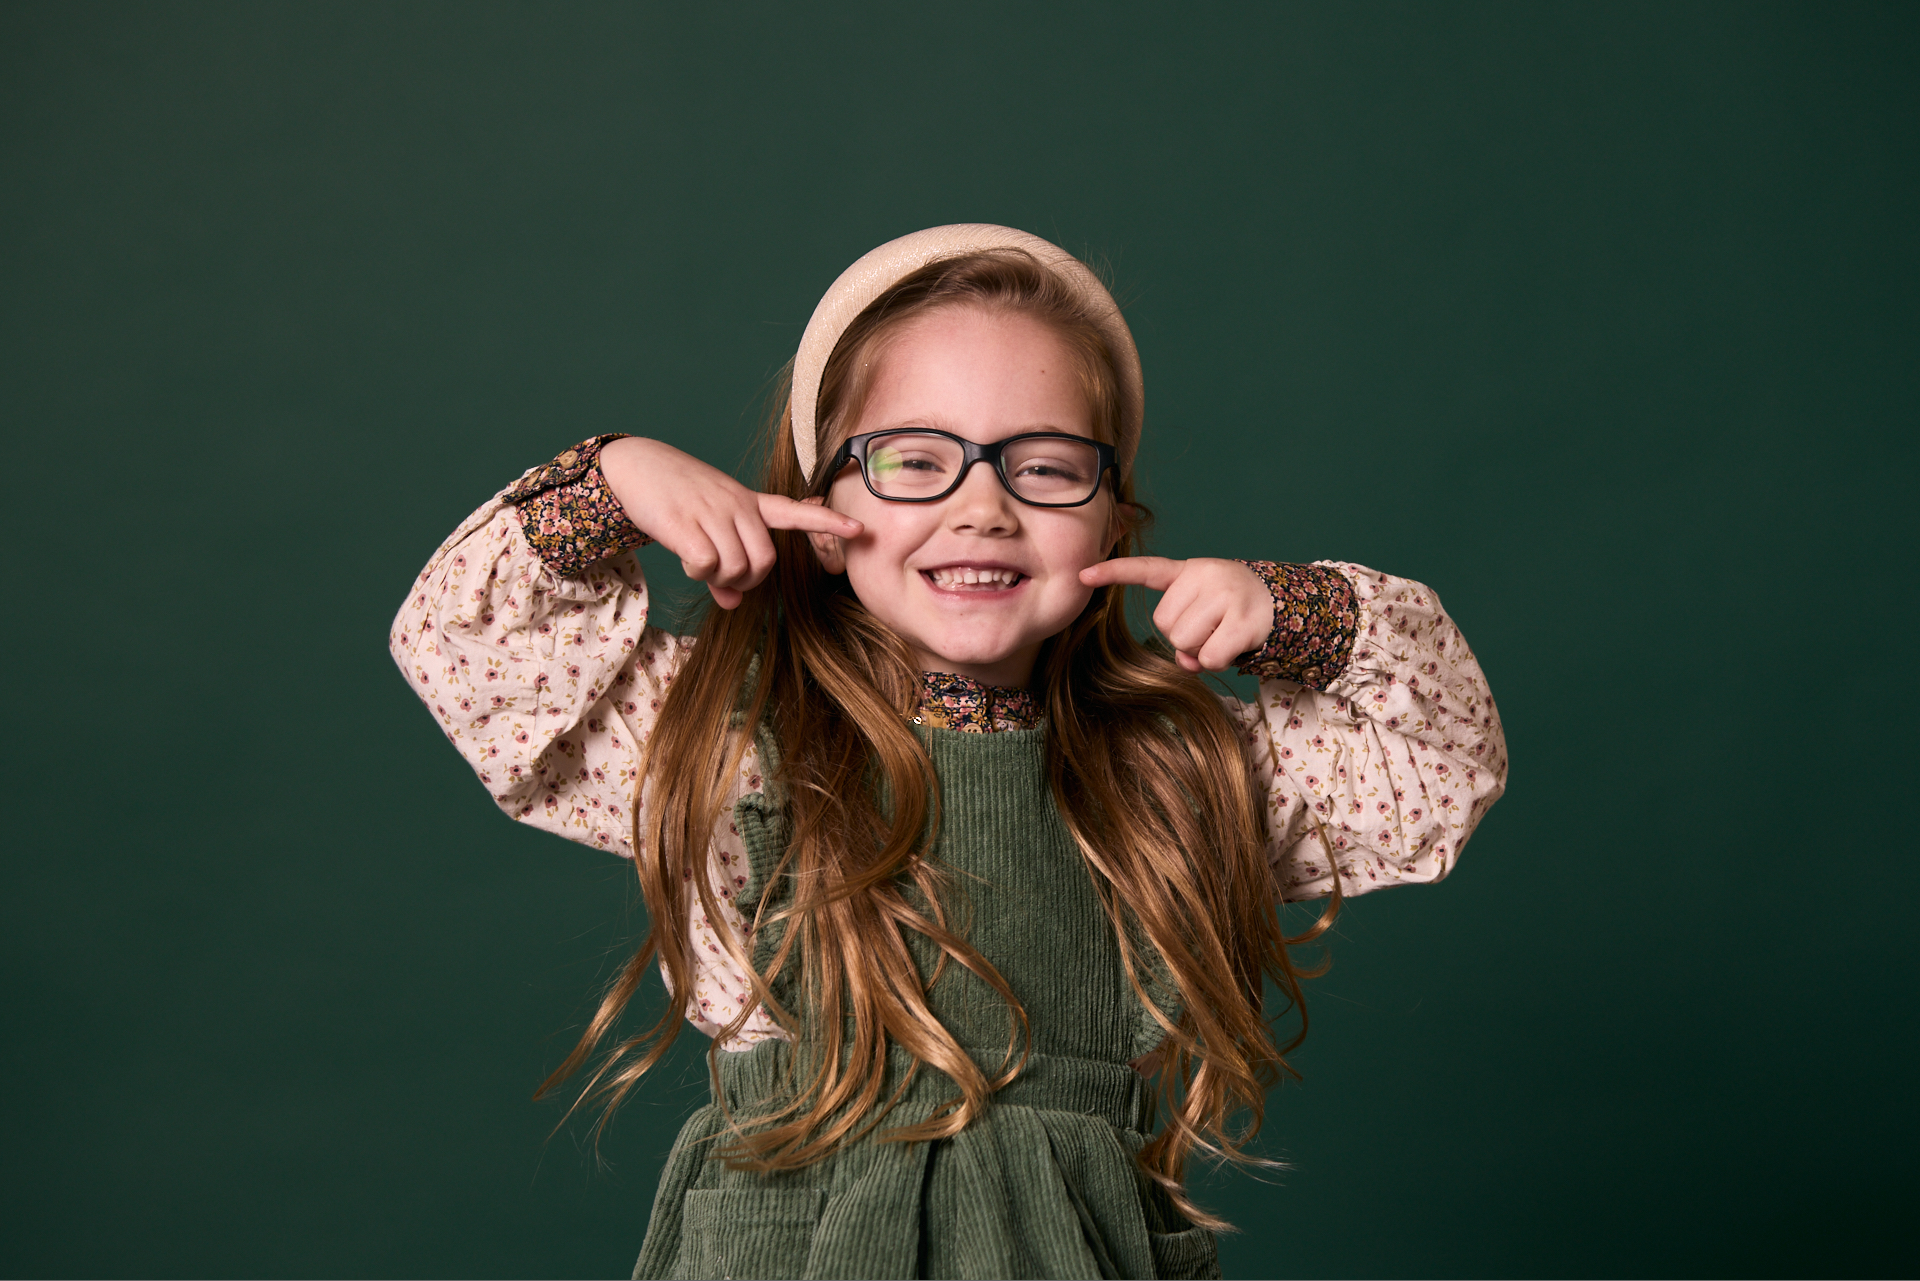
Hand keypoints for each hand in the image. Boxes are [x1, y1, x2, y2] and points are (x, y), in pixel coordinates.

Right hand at [600, 437, 861, 608]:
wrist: (637, 466)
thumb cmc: (678, 500)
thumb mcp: (707, 527)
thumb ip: (723, 567)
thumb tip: (732, 604)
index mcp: (748, 503)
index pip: (794, 512)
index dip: (827, 524)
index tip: (859, 530)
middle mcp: (737, 505)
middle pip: (765, 562)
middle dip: (746, 581)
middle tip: (722, 577)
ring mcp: (713, 512)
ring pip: (737, 567)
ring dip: (720, 578)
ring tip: (699, 562)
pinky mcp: (686, 523)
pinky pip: (706, 565)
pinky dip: (697, 573)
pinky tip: (685, 558)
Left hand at [1079, 556, 1273, 672]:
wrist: (1280, 604)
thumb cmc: (1230, 612)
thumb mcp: (1202, 615)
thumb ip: (1183, 637)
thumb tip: (1188, 663)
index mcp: (1188, 571)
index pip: (1145, 569)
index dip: (1113, 573)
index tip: (1082, 575)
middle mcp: (1205, 575)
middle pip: (1165, 625)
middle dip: (1184, 637)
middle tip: (1211, 627)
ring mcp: (1226, 595)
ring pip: (1185, 643)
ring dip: (1201, 650)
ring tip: (1223, 633)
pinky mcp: (1244, 619)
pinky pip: (1210, 657)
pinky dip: (1218, 661)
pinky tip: (1235, 643)